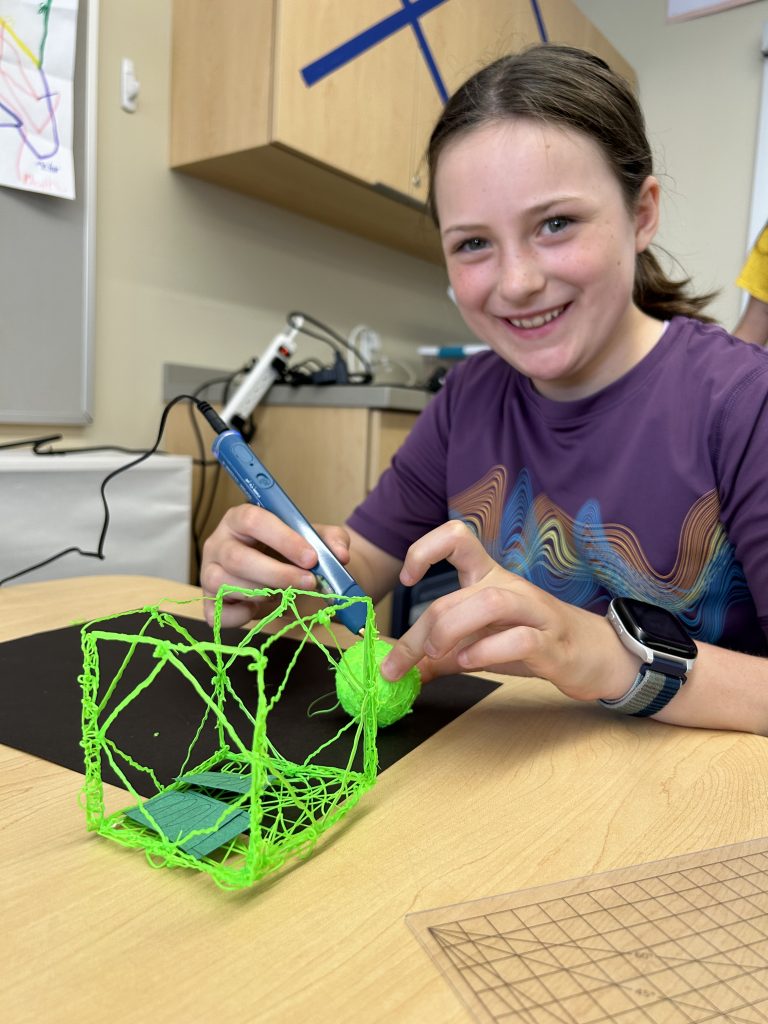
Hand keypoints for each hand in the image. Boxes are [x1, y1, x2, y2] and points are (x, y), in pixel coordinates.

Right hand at [200, 503, 351, 626]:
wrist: (287, 579)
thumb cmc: (293, 554)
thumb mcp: (316, 540)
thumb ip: (332, 540)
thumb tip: (340, 555)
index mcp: (241, 519)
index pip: (253, 520)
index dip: (282, 539)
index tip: (311, 558)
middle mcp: (219, 543)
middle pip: (237, 558)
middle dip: (278, 574)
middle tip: (310, 583)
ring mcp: (209, 573)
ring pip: (226, 585)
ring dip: (263, 594)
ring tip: (285, 594)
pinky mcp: (209, 602)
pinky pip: (219, 614)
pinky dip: (243, 616)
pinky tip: (260, 608)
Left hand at [380, 521, 635, 700]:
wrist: (596, 655)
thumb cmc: (533, 642)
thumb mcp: (480, 644)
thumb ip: (441, 655)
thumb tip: (399, 671)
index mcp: (490, 578)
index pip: (457, 538)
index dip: (425, 549)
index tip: (406, 579)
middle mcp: (510, 588)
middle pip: (459, 592)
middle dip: (422, 629)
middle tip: (400, 662)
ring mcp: (534, 614)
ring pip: (490, 603)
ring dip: (453, 629)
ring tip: (436, 654)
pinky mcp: (552, 644)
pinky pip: (520, 639)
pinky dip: (488, 651)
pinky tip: (469, 664)